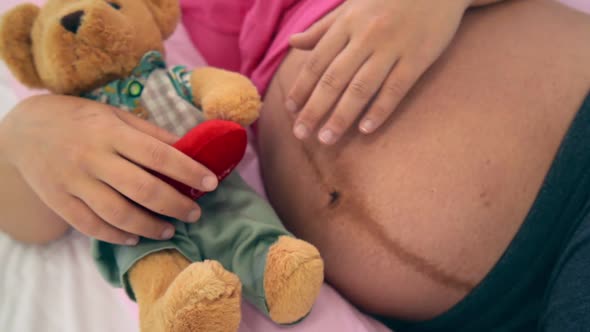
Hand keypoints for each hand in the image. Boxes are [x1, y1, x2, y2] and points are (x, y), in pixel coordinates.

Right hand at [0, 95, 218, 244]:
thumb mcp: (115, 116)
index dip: (187, 170)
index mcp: (111, 132)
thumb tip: (190, 148)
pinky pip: (91, 226)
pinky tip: (136, 236)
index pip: (158, 154)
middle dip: (175, 205)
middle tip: (194, 213)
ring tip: (170, 229)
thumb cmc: (81, 120)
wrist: (25, 130)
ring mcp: (74, 182)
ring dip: (150, 226)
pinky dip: (117, 235)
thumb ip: (150, 133)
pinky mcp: (59, 201)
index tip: (211, 182)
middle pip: (142, 189)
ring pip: (118, 214)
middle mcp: (93, 158)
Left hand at [287, 0, 469, 143]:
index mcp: (347, 24)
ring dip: (341, 116)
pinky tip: (365, 130)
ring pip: (361, 88)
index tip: (290, 109)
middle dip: (314, 109)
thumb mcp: (352, 6)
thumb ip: (323, 28)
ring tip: (326, 139)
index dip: (302, 87)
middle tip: (300, 133)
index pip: (317, 61)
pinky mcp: (418, 58)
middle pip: (334, 79)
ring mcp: (392, 48)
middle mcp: (366, 36)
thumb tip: (292, 43)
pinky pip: (395, 89)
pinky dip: (379, 110)